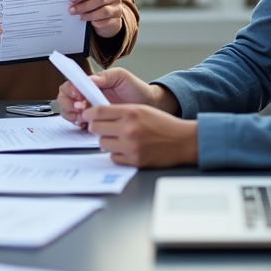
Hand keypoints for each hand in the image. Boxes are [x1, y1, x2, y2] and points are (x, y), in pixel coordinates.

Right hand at [56, 68, 178, 124]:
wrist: (149, 106)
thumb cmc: (136, 89)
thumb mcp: (121, 77)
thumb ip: (105, 77)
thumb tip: (90, 80)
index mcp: (91, 84)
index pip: (71, 84)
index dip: (70, 89)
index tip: (78, 94)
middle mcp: (87, 96)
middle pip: (64, 98)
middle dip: (68, 102)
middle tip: (81, 106)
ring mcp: (89, 110)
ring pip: (68, 111)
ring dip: (71, 113)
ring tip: (84, 116)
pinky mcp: (95, 123)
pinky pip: (78, 124)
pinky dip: (78, 124)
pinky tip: (86, 124)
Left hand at [69, 0, 124, 38]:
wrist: (108, 16)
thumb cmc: (95, 3)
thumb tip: (70, 1)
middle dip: (84, 5)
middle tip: (72, 10)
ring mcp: (117, 8)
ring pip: (104, 11)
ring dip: (89, 15)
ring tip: (79, 16)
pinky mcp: (117, 20)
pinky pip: (106, 22)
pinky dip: (97, 22)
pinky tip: (90, 23)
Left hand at [83, 104, 197, 167]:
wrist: (183, 141)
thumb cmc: (163, 124)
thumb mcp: (141, 110)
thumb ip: (120, 111)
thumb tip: (97, 114)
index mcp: (130, 112)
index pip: (98, 111)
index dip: (89, 113)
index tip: (87, 115)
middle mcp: (129, 128)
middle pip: (96, 128)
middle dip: (97, 128)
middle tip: (103, 128)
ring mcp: (131, 146)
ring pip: (103, 144)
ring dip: (108, 141)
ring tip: (120, 139)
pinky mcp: (135, 160)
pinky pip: (113, 157)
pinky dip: (117, 154)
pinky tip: (127, 149)